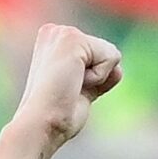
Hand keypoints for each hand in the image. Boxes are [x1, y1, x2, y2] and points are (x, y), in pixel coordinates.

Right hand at [12, 24, 121, 158]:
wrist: (39, 126)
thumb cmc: (55, 118)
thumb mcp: (80, 93)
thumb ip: (96, 78)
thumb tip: (118, 70)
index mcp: (53, 43)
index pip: (96, 55)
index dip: (91, 80)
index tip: (67, 92)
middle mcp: (56, 32)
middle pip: (106, 52)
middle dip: (96, 78)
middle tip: (69, 92)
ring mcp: (63, 32)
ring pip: (111, 53)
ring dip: (97, 79)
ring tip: (70, 88)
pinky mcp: (73, 38)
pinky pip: (112, 57)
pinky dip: (99, 77)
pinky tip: (74, 83)